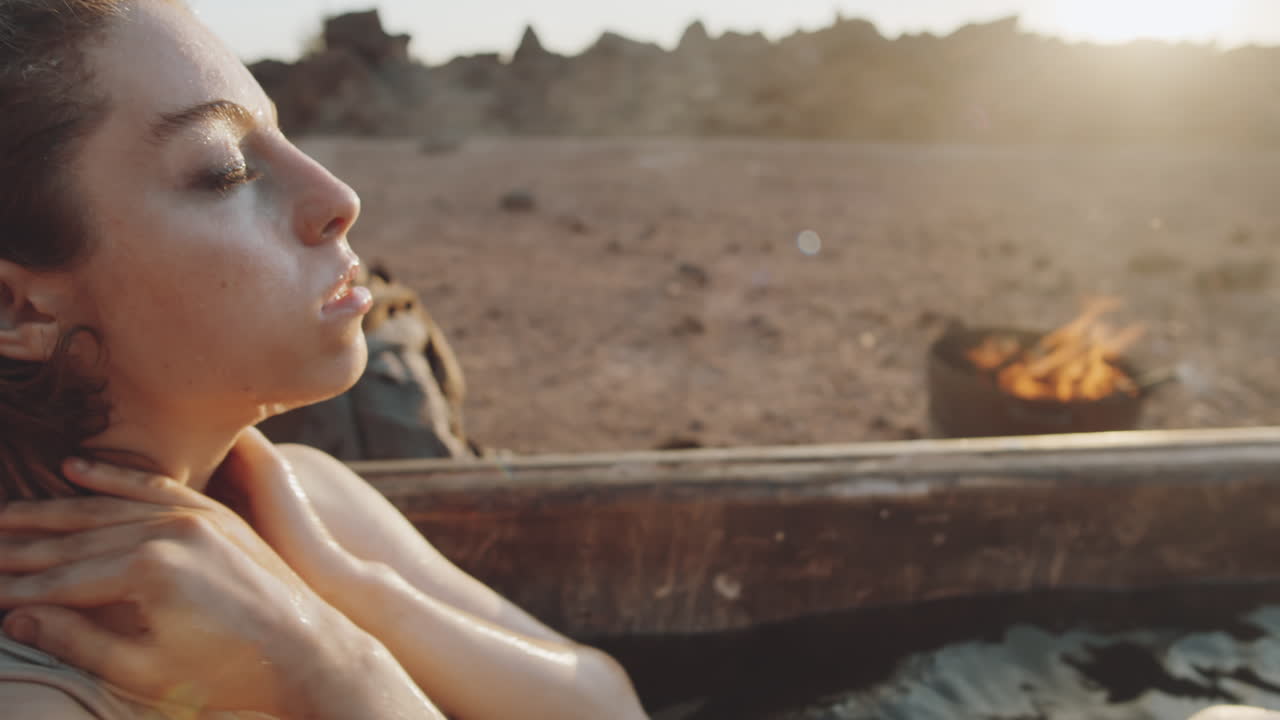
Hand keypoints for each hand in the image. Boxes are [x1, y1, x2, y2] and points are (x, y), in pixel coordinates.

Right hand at [0, 457, 361, 716]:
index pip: (60, 579)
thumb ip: (77, 640)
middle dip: (20, 547)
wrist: (306, 651)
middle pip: (75, 537)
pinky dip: (112, 477)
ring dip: (52, 512)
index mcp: (148, 571)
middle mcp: (170, 531)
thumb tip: (14, 617)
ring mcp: (195, 516)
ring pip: (107, 507)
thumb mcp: (143, 669)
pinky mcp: (214, 513)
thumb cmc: (226, 674)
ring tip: (5, 518)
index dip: (14, 589)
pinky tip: (74, 469)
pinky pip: (153, 486)